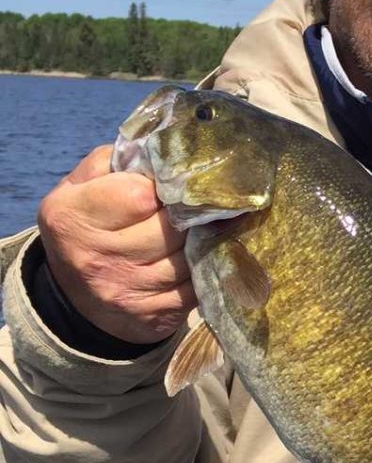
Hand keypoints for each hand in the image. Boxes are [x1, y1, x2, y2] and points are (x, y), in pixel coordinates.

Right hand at [37, 145, 195, 344]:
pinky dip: (207, 270)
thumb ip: (114, 161)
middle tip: (201, 205)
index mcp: (72, 217)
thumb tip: (161, 146)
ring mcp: (125, 291)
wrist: (78, 297)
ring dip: (204, 241)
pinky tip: (205, 256)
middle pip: (170, 228)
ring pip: (189, 257)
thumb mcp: (80, 187)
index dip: (163, 186)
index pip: (139, 194)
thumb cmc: (87, 226)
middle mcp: (95, 258)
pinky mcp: (153, 315)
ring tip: (206, 228)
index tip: (172, 184)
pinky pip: (197, 287)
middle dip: (189, 214)